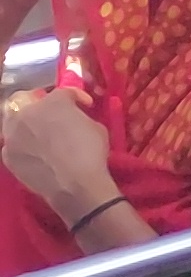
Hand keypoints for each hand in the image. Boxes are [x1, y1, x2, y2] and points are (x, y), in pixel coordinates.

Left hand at [1, 87, 115, 214]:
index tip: (85, 105)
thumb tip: (74, 119)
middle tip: (50, 114)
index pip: (63, 91)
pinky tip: (35, 154)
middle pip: (23, 99)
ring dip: (24, 123)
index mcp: (53, 102)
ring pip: (12, 122)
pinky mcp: (7, 156)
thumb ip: (79, 117)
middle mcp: (27, 114)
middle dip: (37, 103)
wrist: (75, 185)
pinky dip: (22, 145)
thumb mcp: (96, 127)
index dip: (76, 97)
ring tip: (38, 133)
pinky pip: (13, 144)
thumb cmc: (91, 153)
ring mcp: (13, 135)